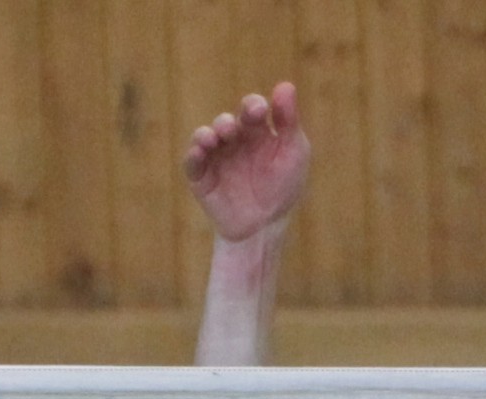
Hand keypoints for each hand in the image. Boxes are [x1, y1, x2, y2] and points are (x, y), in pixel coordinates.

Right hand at [185, 83, 311, 242]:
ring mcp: (216, 158)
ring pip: (205, 136)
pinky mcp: (201, 178)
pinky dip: (194, 154)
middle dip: (227, 122)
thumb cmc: (283, 188)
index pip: (251, 109)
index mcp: (257, 131)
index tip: (258, 111)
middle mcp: (234, 141)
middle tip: (231, 128)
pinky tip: (200, 152)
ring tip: (214, 138)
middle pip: (226, 122)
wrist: (264, 227)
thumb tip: (285, 85)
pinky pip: (192, 162)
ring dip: (207, 134)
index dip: (252, 106)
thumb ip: (288, 121)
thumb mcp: (293, 152)